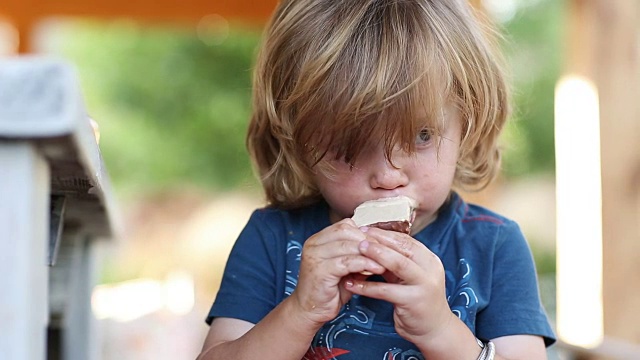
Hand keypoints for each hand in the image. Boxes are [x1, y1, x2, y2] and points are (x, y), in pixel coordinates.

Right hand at [291, 219, 385, 326]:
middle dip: (368, 241)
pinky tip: (376, 269)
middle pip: (346, 231)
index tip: (379, 244)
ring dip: (369, 253)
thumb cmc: (329, 290)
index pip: (344, 225)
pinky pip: (347, 262)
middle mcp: (313, 244)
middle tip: (384, 252)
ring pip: (348, 245)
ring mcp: (314, 256)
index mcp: (318, 240)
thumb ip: (358, 256)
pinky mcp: (320, 270)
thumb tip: (381, 248)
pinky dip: (364, 264)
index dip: (364, 233)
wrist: (310, 311)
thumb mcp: (346, 269)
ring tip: (384, 262)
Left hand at [344, 227, 452, 345]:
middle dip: (379, 240)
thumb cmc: (417, 300)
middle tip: (358, 235)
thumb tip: (371, 244)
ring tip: (356, 252)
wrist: (434, 329)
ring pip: (398, 265)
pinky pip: (386, 291)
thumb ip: (395, 262)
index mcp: (429, 259)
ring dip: (375, 256)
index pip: (406, 240)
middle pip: (403, 248)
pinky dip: (367, 287)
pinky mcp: (413, 301)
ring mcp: (424, 285)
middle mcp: (430, 269)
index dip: (385, 233)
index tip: (365, 229)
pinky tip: (352, 284)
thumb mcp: (408, 277)